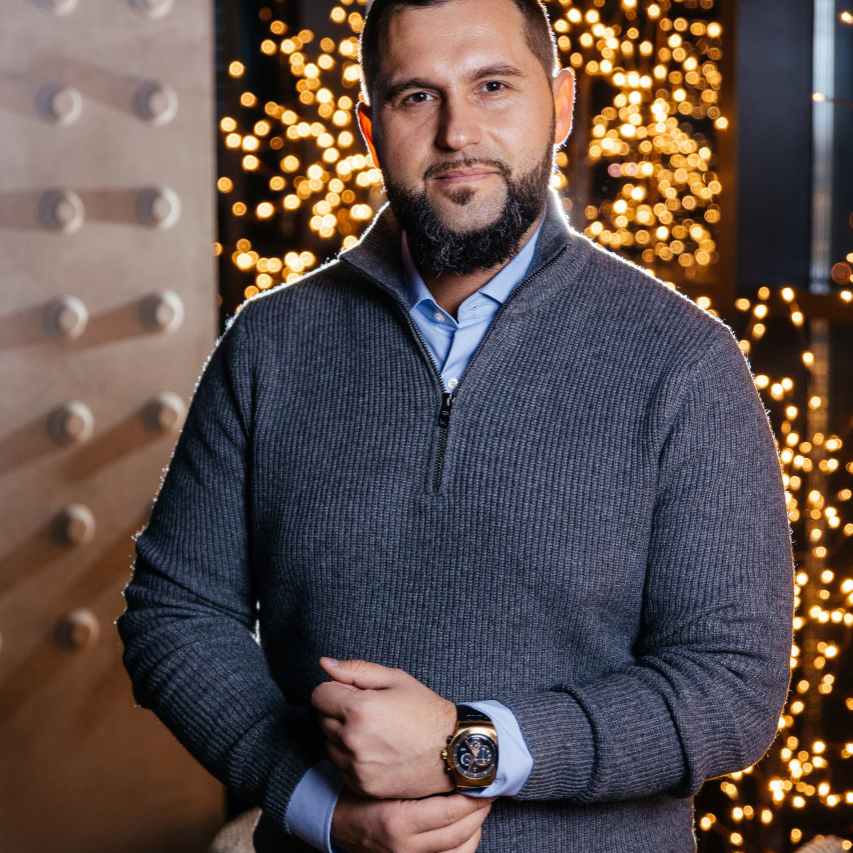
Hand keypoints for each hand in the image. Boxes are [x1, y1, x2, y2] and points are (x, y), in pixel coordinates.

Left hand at [311, 658, 457, 798]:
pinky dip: (351, 757)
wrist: (452, 751)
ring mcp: (356, 766)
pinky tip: (376, 750)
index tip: (352, 693)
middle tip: (369, 711)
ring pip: (329, 744)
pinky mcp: (361, 786)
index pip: (319, 695)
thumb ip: (356, 670)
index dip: (335, 689)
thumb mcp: (395, 680)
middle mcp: (352, 740)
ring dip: (342, 735)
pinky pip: (340, 766)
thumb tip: (324, 663)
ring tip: (374, 731)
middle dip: (338, 711)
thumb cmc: (425, 711)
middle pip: (321, 719)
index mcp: (359, 709)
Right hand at [331, 787, 493, 852]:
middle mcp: (405, 846)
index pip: (450, 813)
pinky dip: (463, 844)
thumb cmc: (358, 789)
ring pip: (459, 851)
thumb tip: (452, 761)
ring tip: (480, 807)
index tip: (484, 781)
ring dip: (475, 829)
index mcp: (398, 821)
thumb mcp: (382, 777)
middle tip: (488, 790)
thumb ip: (412, 773)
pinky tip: (467, 827)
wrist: (335, 819)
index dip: (473, 798)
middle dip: (479, 811)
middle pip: (459, 833)